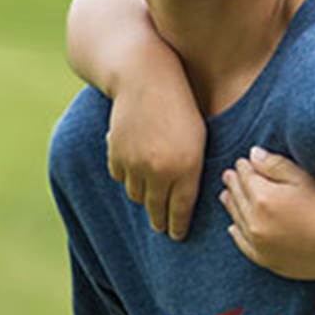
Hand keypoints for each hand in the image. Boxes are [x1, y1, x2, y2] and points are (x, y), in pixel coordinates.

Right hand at [105, 79, 204, 239]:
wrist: (145, 77)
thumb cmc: (180, 105)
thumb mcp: (198, 136)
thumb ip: (191, 170)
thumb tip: (183, 199)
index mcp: (186, 167)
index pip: (180, 210)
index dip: (177, 226)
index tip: (177, 236)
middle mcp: (159, 170)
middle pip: (156, 209)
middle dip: (160, 220)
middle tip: (161, 228)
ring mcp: (135, 164)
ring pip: (136, 195)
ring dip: (144, 196)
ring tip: (150, 196)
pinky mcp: (116, 154)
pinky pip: (121, 177)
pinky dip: (127, 175)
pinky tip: (135, 169)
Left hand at [220, 147, 314, 280]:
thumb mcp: (304, 178)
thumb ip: (275, 165)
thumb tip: (252, 154)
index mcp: (263, 198)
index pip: (246, 177)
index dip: (244, 167)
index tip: (242, 162)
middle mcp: (255, 222)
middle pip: (238, 198)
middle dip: (233, 184)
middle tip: (229, 175)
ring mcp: (259, 244)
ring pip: (237, 220)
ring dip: (231, 206)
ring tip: (226, 195)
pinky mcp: (267, 260)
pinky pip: (244, 245)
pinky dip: (237, 233)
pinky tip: (234, 227)